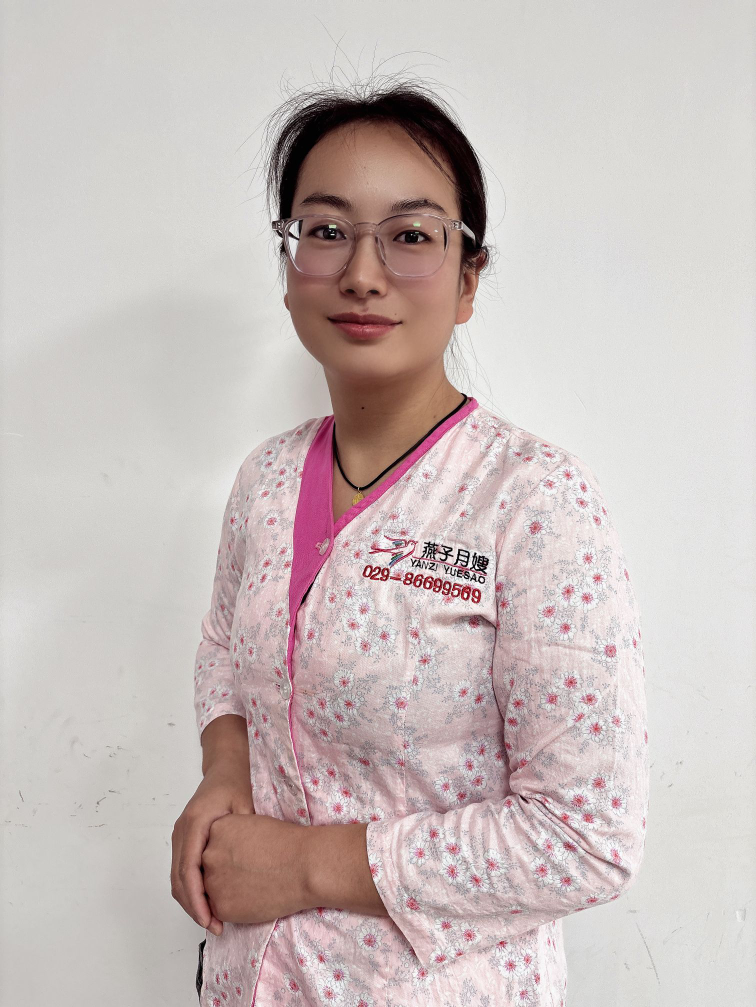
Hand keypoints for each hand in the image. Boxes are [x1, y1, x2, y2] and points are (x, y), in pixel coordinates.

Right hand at [171, 765, 254, 935]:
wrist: (224, 768)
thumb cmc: (236, 784)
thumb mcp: (244, 805)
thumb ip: (242, 833)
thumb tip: (246, 867)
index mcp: (195, 823)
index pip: (189, 869)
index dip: (197, 898)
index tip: (210, 919)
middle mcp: (181, 831)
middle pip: (179, 878)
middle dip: (193, 906)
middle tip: (213, 926)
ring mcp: (180, 835)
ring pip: (177, 877)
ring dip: (191, 901)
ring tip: (212, 920)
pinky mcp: (184, 839)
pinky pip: (182, 870)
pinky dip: (191, 889)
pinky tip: (208, 901)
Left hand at [201, 813, 309, 926]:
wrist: (305, 866)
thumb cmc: (287, 844)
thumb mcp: (252, 824)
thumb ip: (231, 837)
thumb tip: (225, 851)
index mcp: (216, 829)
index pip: (212, 844)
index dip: (229, 853)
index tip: (245, 856)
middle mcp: (208, 855)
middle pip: (209, 868)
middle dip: (225, 872)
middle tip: (250, 872)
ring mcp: (213, 882)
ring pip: (212, 890)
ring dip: (228, 890)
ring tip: (254, 885)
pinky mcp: (221, 907)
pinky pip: (221, 910)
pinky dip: (235, 908)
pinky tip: (254, 897)